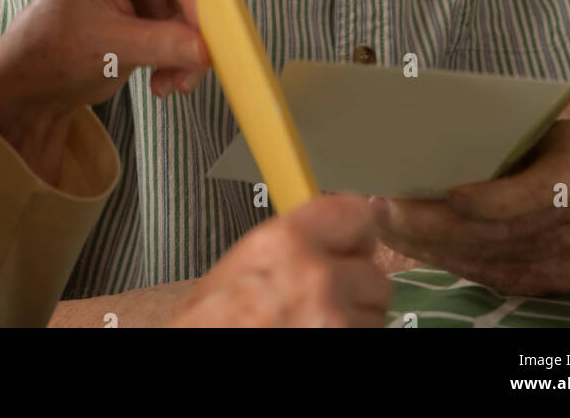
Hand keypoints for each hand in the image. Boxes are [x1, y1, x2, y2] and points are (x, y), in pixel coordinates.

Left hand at [0, 0, 208, 181]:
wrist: (32, 81)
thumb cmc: (52, 51)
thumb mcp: (109, 48)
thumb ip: (162, 45)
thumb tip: (208, 49)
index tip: (215, 36)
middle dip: (201, 26)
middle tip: (202, 63)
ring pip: (198, 6)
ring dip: (193, 50)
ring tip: (172, 83)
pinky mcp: (156, 6)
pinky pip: (190, 26)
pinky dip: (185, 56)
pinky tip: (165, 80)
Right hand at [172, 196, 391, 327]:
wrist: (194, 356)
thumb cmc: (210, 321)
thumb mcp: (244, 262)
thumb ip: (292, 241)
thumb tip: (331, 233)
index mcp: (285, 241)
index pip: (356, 213)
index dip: (356, 231)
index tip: (353, 241)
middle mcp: (316, 277)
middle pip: (373, 272)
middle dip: (355, 286)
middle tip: (328, 295)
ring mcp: (334, 321)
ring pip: (375, 313)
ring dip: (354, 318)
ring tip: (317, 322)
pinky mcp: (344, 347)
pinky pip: (368, 337)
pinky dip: (350, 337)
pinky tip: (318, 336)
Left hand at [372, 120, 569, 296]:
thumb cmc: (544, 139)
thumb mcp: (533, 118)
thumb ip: (497, 126)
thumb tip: (428, 120)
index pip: (542, 190)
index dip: (496, 200)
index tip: (450, 195)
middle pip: (503, 232)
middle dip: (437, 224)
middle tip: (386, 208)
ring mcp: (567, 255)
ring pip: (489, 259)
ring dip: (431, 244)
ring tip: (385, 223)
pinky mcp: (546, 280)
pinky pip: (489, 276)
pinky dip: (446, 259)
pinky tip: (411, 242)